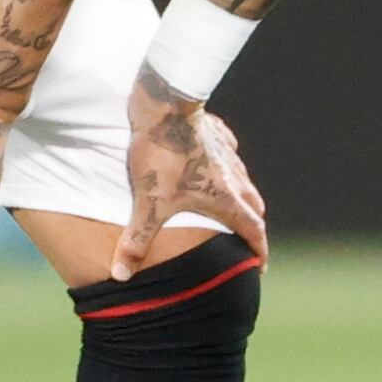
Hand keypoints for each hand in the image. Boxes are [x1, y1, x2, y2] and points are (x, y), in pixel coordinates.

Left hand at [111, 70, 267, 282]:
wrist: (166, 106)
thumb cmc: (162, 156)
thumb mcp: (149, 203)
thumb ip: (137, 240)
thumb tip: (121, 274)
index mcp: (226, 198)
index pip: (253, 230)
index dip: (258, 251)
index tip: (260, 266)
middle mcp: (234, 177)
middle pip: (253, 205)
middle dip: (252, 224)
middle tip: (245, 239)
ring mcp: (227, 153)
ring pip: (242, 179)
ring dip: (241, 195)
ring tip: (229, 205)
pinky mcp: (216, 133)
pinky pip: (229, 152)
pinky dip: (226, 164)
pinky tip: (215, 163)